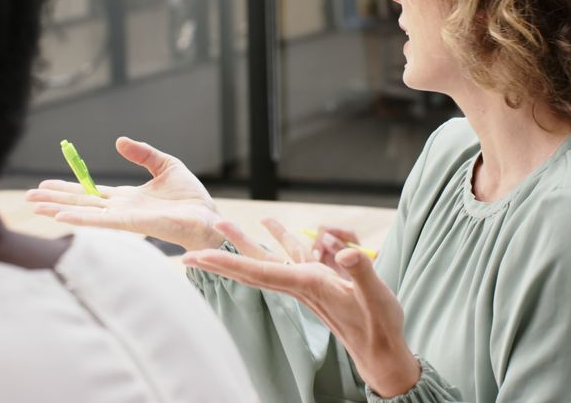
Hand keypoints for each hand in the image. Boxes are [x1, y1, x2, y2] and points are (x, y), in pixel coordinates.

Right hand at [25, 137, 224, 250]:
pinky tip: (60, 216)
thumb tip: (119, 141)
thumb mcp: (164, 165)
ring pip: (83, 212)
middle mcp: (119, 209)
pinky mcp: (131, 224)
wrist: (206, 216)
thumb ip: (142, 153)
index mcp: (125, 198)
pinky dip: (79, 218)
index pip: (88, 193)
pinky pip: (100, 221)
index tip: (44, 183)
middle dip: (53, 199)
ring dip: (58, 209)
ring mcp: (122, 218)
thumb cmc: (189, 197)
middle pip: (79, 203)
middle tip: (28, 196)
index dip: (66, 188)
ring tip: (34, 206)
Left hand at [183, 220, 420, 397]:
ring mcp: (307, 280)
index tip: (197, 258)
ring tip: (222, 223)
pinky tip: (272, 225)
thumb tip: (345, 250)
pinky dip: (281, 236)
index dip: (225, 263)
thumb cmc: (378, 326)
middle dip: (220, 255)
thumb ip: (362, 271)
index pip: (257, 272)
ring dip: (243, 241)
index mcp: (307, 285)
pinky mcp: (318, 278)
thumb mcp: (377, 297)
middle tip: (189, 248)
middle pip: (251, 264)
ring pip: (267, 256)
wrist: (381, 349)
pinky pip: (293, 252)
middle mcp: (300, 282)